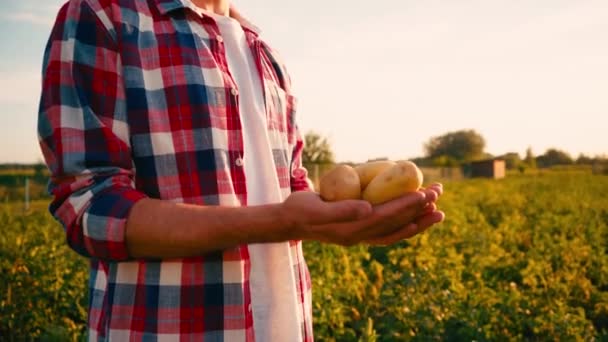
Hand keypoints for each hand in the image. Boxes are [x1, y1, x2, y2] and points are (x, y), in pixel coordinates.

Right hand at [281, 183, 444, 245]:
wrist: (288, 222)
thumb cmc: (299, 209)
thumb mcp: (316, 208)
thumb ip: (342, 210)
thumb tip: (368, 209)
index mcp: (351, 231)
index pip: (386, 217)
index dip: (406, 205)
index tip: (424, 193)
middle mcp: (359, 237)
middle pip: (395, 224)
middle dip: (419, 209)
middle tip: (438, 193)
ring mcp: (360, 237)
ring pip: (395, 230)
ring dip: (417, 220)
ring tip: (437, 210)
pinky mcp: (358, 233)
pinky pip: (387, 232)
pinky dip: (403, 226)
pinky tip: (414, 218)